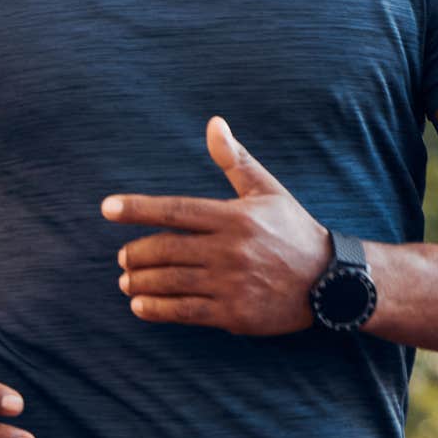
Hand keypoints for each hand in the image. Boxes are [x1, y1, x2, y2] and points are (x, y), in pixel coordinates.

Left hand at [103, 116, 332, 334]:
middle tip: (123, 256)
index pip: (176, 210)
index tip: (107, 208)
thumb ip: (235, 160)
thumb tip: (214, 123)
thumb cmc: (293, 230)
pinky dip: (155, 309)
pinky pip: (184, 311)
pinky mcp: (234, 314)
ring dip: (139, 281)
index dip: (137, 209)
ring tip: (125, 280)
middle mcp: (229, 249)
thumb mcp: (268, 191)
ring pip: (169, 282)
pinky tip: (139, 305)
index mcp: (234, 216)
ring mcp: (231, 283)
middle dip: (136, 253)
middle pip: (165, 249)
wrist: (330, 282)